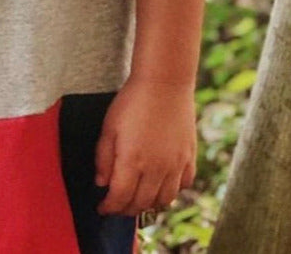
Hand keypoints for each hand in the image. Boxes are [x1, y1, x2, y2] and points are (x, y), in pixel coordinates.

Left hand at [94, 78, 196, 215]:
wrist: (164, 82)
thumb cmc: (132, 101)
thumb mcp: (109, 126)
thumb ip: (103, 158)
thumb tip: (102, 183)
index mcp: (132, 161)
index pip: (120, 198)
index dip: (109, 207)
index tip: (103, 208)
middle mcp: (155, 168)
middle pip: (141, 203)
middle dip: (126, 209)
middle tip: (118, 205)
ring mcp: (175, 165)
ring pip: (164, 200)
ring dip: (149, 204)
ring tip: (138, 198)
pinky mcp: (189, 157)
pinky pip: (183, 186)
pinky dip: (172, 192)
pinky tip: (162, 185)